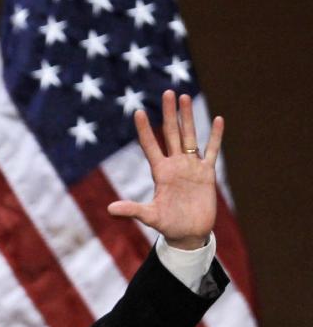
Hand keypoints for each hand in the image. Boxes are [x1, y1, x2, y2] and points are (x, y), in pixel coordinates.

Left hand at [107, 90, 223, 249]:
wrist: (189, 234)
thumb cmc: (168, 225)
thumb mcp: (150, 217)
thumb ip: (132, 210)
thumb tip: (110, 210)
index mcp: (160, 172)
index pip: (150, 146)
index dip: (145, 130)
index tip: (138, 112)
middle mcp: (175, 165)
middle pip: (171, 134)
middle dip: (169, 114)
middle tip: (168, 92)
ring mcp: (191, 167)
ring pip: (189, 136)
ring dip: (188, 118)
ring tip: (185, 97)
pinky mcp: (206, 174)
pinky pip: (211, 151)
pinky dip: (215, 137)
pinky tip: (217, 119)